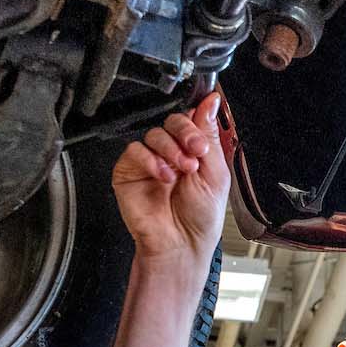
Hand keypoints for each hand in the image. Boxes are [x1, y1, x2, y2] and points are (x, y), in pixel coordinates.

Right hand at [111, 92, 231, 270]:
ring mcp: (150, 161)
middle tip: (194, 153)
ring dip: (170, 150)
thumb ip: (210, 135)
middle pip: (172, 122)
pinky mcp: (129, 171)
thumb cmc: (200, 218)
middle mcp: (172, 153)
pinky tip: (163, 176)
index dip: (196, 124)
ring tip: (180, 172)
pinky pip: (134, 150)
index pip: (192, 120)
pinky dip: (150, 160)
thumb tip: (211, 102)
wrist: (181, 243)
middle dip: (185, 134)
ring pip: (154, 134)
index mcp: (194, 151)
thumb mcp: (216, 173)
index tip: (203, 139)